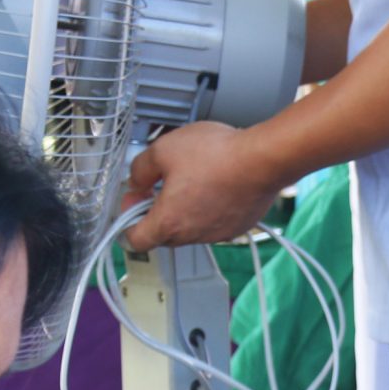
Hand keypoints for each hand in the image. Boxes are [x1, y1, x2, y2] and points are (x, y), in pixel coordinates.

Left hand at [120, 122, 286, 251]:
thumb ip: (140, 168)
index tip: (134, 201)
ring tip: (193, 180)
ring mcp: (215, 235)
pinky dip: (208, 209)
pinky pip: (213, 223)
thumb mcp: (163, 149)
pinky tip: (214, 184)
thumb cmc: (217, 156)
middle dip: (156, 212)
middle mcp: (192, 235)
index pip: (135, 240)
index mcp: (168, 222)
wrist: (262, 160)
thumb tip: (137, 179)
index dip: (126, 220)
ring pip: (189, 229)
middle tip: (161, 186)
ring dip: (184, 210)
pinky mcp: (235, 228)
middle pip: (162, 234)